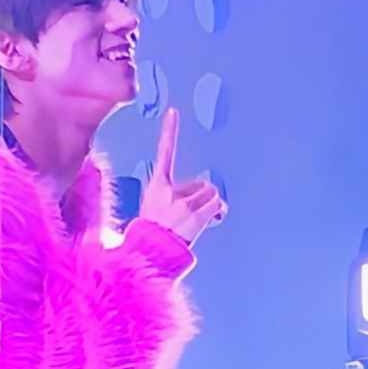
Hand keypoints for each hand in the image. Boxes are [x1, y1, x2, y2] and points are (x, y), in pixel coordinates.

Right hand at [139, 108, 226, 245]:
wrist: (148, 256)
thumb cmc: (151, 236)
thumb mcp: (152, 210)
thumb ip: (171, 197)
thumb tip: (199, 198)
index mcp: (156, 187)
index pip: (164, 153)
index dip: (169, 132)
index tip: (173, 111)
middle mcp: (169, 192)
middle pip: (200, 182)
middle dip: (201, 195)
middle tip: (191, 213)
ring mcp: (182, 204)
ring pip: (210, 192)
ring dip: (211, 204)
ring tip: (201, 218)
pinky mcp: (194, 215)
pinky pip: (216, 204)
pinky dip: (219, 211)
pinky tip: (213, 219)